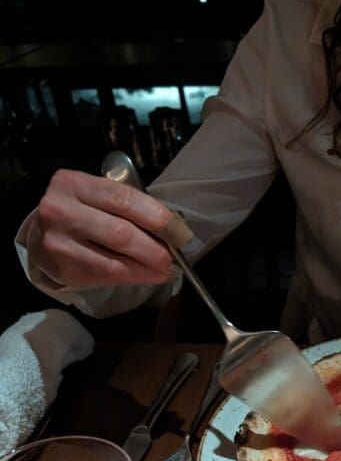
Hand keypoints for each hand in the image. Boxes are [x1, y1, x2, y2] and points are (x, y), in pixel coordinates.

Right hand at [27, 169, 192, 288]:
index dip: (157, 217)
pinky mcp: (63, 268)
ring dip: (147, 268)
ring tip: (165, 270)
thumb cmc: (81, 212)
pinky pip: (107, 276)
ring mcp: (58, 242)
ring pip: (115, 261)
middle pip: (121, 233)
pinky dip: (134, 277)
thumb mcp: (97, 197)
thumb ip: (128, 207)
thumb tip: (172, 230)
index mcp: (73, 183)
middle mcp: (61, 210)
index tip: (180, 232)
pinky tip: (147, 275)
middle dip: (155, 248)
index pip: (123, 199)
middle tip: (174, 257)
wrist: (41, 235)